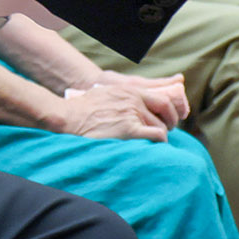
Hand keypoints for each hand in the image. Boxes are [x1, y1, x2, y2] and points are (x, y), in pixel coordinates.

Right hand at [55, 83, 171, 140]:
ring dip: (161, 137)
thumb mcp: (106, 92)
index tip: (168, 119)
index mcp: (130, 90)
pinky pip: (157, 136)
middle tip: (165, 133)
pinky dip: (159, 143)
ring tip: (154, 144)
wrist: (69, 116)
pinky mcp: (130, 130)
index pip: (162, 98)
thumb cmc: (83, 108)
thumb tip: (130, 105)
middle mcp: (135, 100)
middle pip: (165, 112)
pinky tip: (153, 148)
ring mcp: (133, 114)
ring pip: (162, 127)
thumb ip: (123, 97)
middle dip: (169, 124)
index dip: (170, 110)